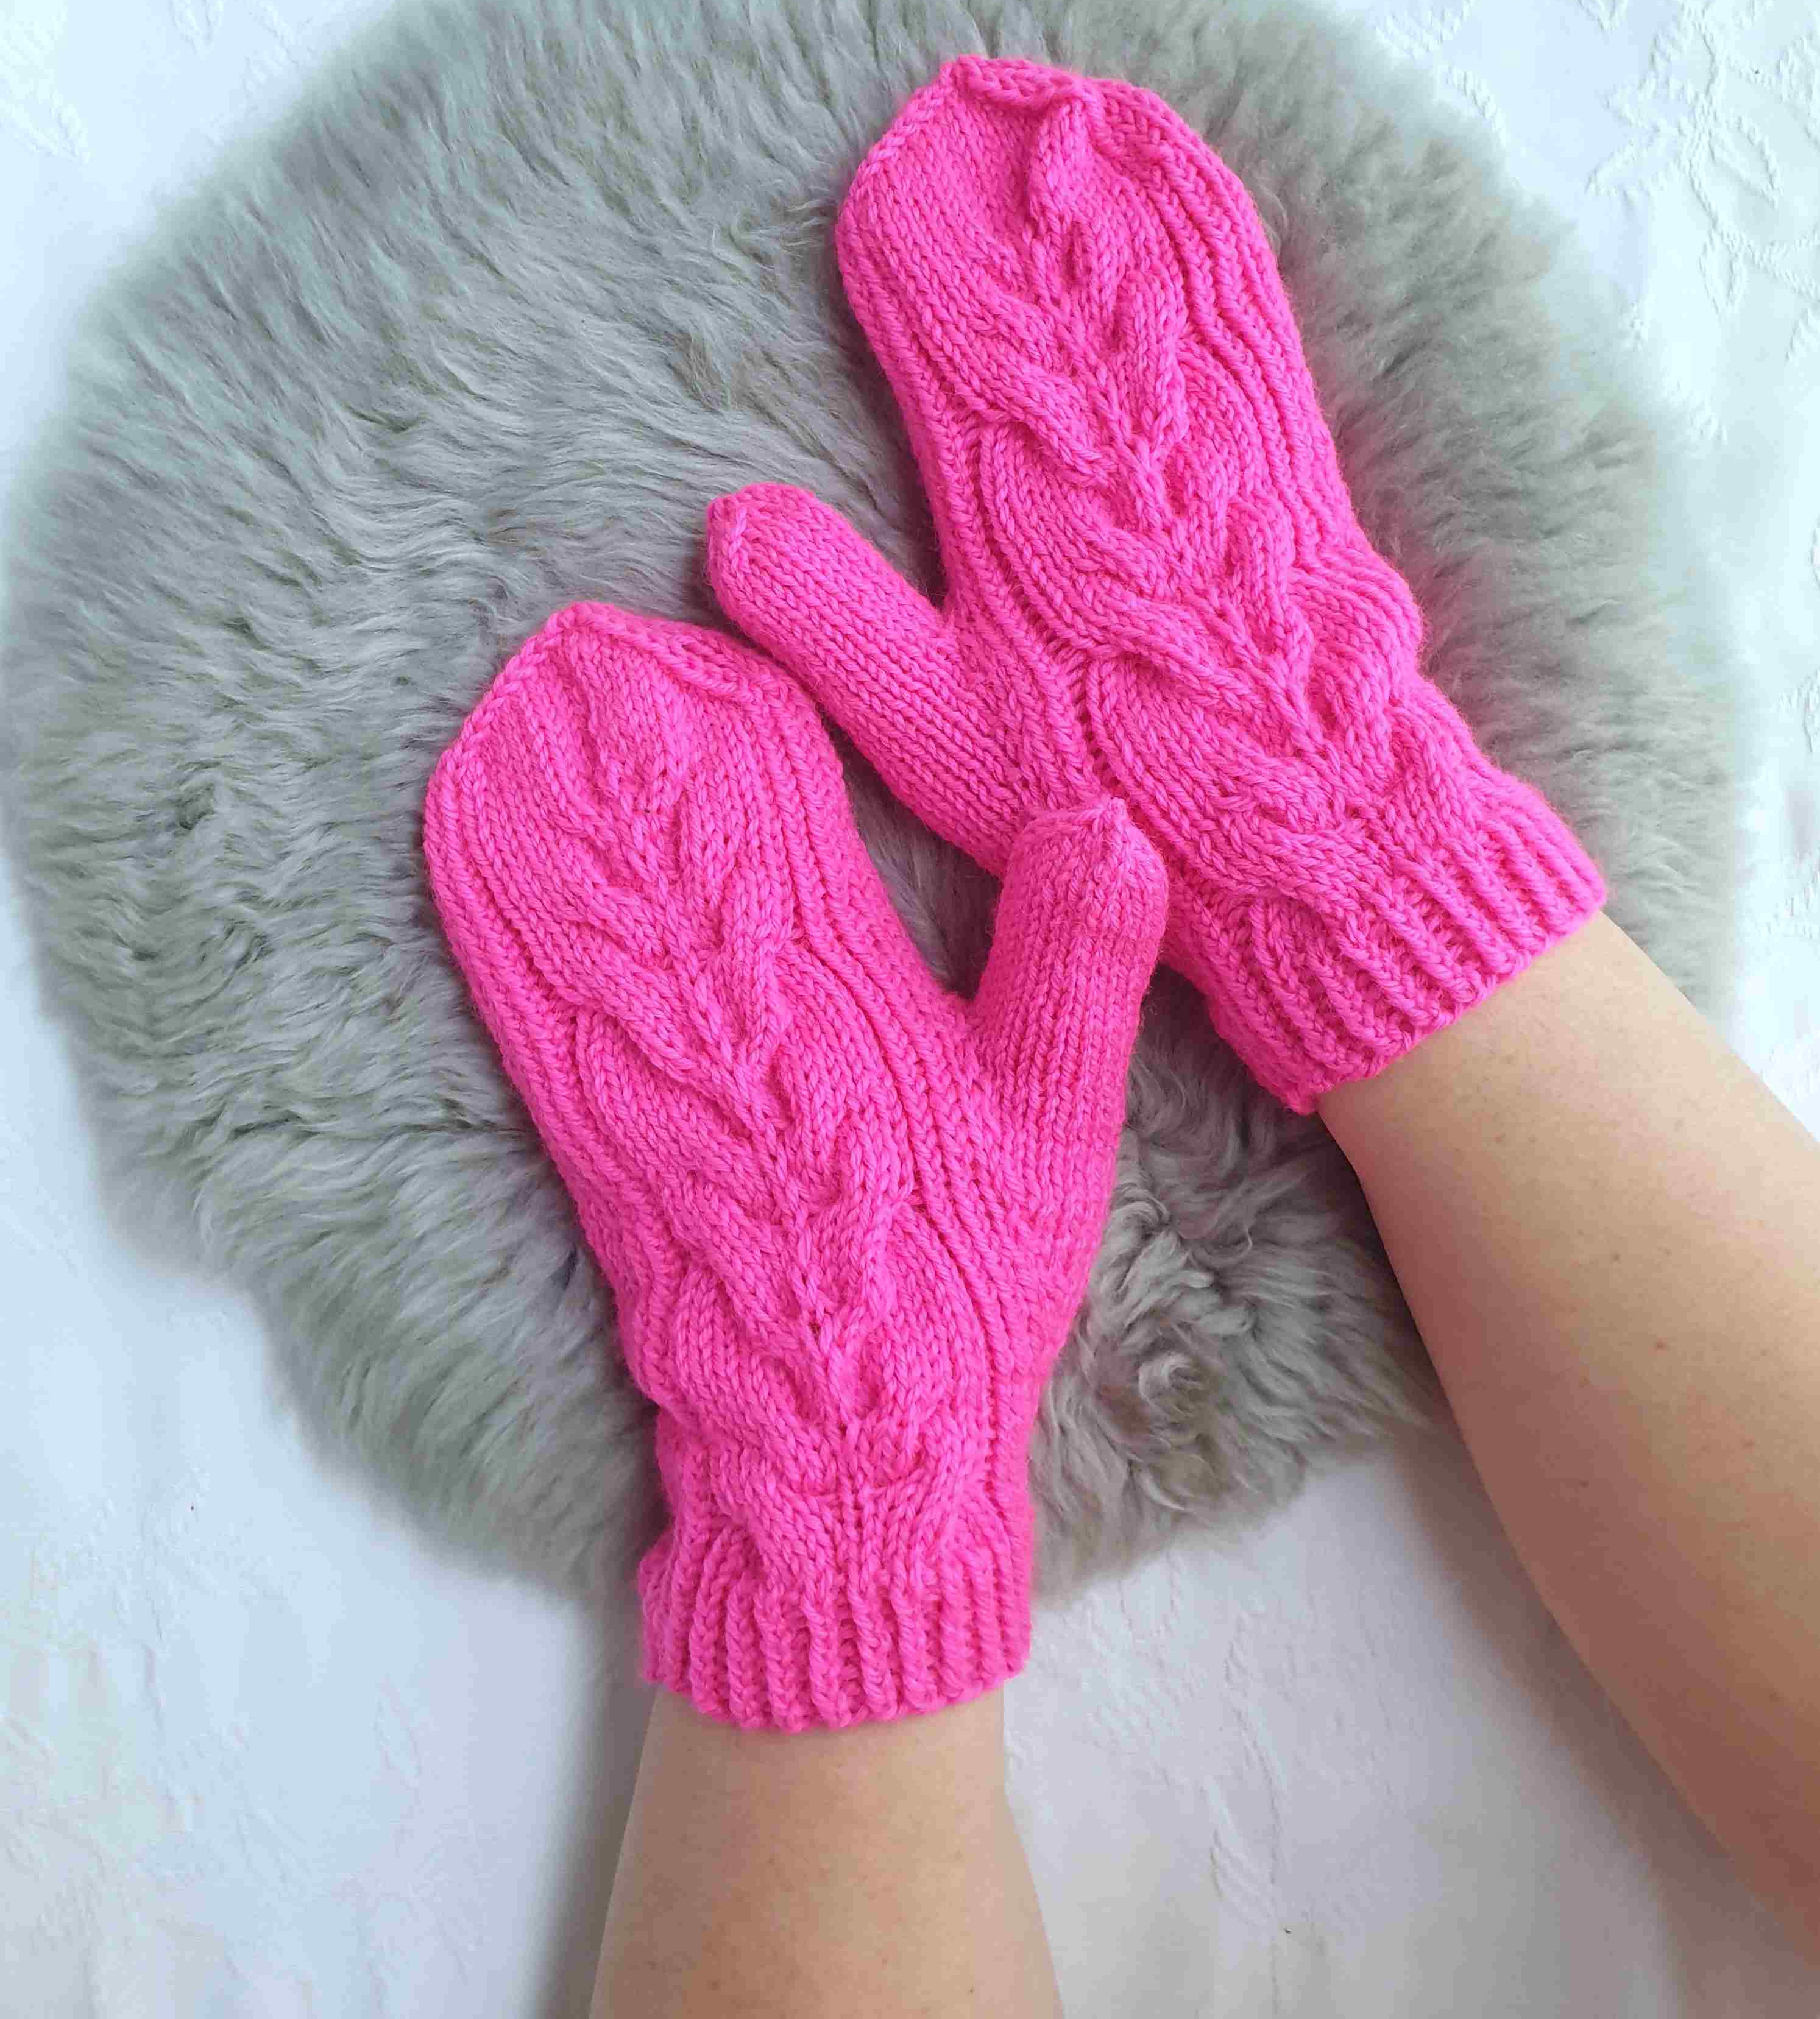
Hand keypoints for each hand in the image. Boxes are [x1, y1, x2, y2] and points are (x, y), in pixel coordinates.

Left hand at [424, 602, 1165, 1727]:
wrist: (841, 1438)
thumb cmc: (966, 1276)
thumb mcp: (1056, 1122)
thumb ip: (1075, 965)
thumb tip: (1107, 819)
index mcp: (842, 992)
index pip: (776, 811)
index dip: (734, 711)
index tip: (697, 626)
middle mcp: (725, 1014)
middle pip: (657, 838)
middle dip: (616, 733)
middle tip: (574, 635)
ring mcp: (643, 1074)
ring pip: (580, 901)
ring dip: (541, 800)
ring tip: (511, 701)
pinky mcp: (591, 1132)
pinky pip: (529, 993)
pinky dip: (492, 907)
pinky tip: (466, 843)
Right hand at [708, 56, 1600, 1107]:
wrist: (1293, 806)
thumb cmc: (1098, 770)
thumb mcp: (932, 719)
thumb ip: (829, 616)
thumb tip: (724, 517)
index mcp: (1002, 494)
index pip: (938, 338)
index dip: (908, 249)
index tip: (880, 165)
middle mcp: (1102, 439)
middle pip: (1039, 283)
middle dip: (999, 190)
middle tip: (972, 95)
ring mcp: (1198, 429)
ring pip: (1138, 272)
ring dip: (1103, 185)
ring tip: (1070, 106)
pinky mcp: (1281, 445)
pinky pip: (1242, 303)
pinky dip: (1210, 226)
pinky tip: (1188, 177)